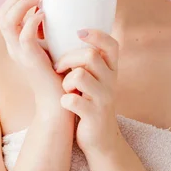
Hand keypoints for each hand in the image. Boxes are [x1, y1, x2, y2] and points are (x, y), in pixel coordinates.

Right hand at [0, 0, 64, 111]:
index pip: (4, 14)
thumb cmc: (60, 73)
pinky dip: (32, 21)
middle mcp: (13, 47)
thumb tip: (57, 10)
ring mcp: (19, 53)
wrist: (60, 101)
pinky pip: (24, 36)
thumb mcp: (52, 47)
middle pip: (1, 14)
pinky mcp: (30, 60)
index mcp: (15, 43)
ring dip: (23, 4)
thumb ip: (50, 31)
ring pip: (8, 21)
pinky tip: (44, 15)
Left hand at [54, 29, 121, 156]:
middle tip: (59, 67)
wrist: (101, 138)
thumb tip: (63, 32)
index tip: (78, 32)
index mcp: (111, 69)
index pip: (111, 44)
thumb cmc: (91, 100)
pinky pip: (72, 100)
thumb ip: (88, 59)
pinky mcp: (93, 115)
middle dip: (68, 58)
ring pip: (79, 76)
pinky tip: (66, 104)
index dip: (96, 34)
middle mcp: (111, 81)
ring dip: (66, 81)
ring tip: (65, 88)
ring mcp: (103, 98)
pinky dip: (64, 100)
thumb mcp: (96, 78)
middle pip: (90, 56)